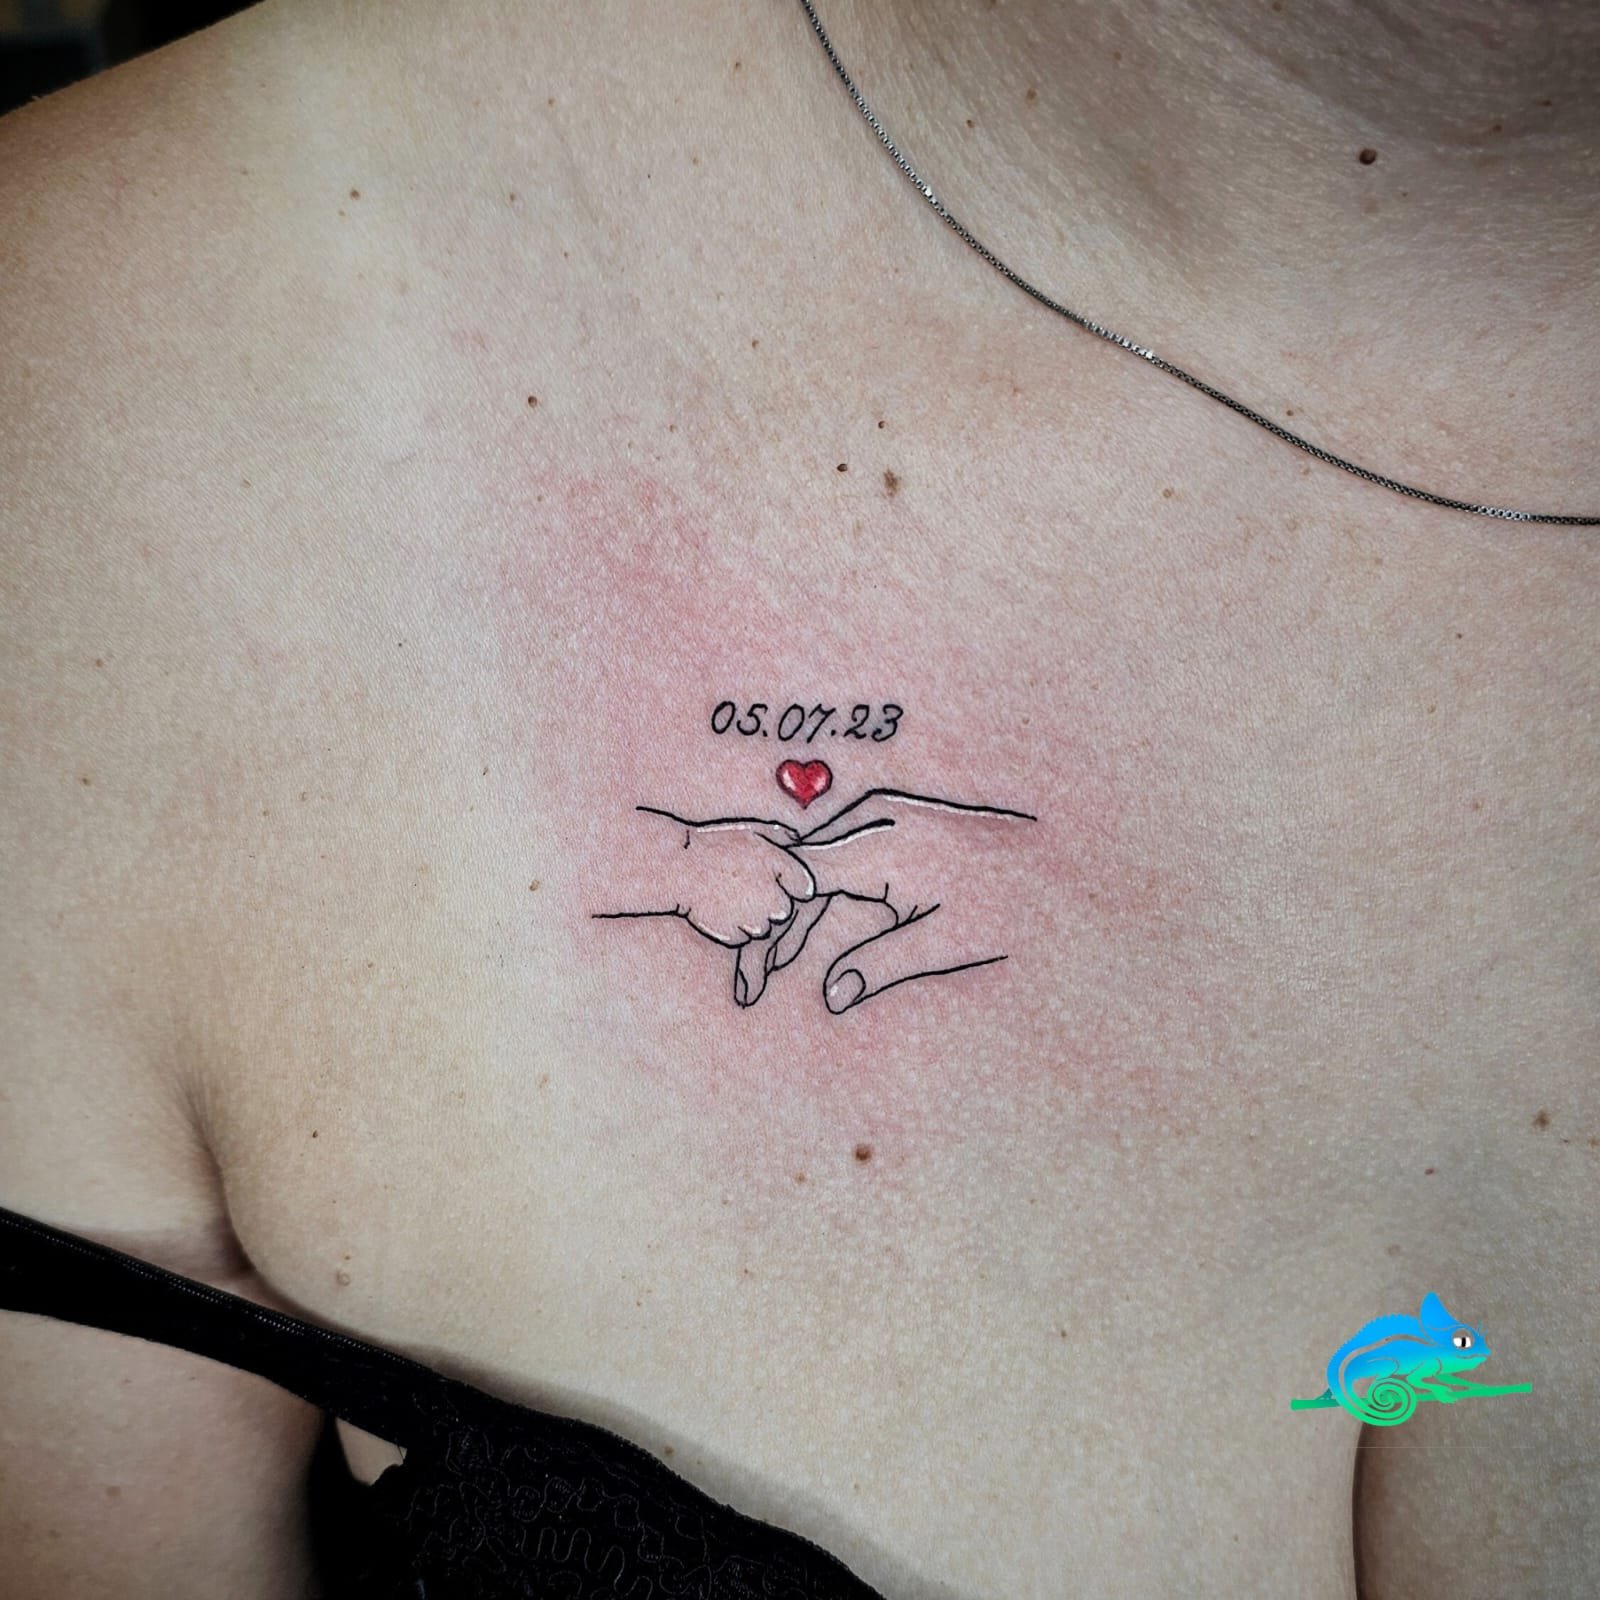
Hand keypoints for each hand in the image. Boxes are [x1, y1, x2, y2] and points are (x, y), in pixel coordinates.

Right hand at [593, 809, 816, 1000]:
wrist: (679, 867)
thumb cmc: (715, 845)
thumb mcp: (753, 832)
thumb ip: (783, 838)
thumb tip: (801, 840)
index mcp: (782, 869)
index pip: (803, 888)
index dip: (791, 885)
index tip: (778, 881)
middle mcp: (774, 898)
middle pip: (784, 911)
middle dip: (770, 902)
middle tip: (743, 887)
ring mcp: (755, 920)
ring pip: (762, 928)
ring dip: (751, 917)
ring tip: (727, 895)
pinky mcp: (735, 936)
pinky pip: (740, 936)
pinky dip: (732, 927)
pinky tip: (717, 907)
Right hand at [736, 788, 1035, 1012]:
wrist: (1057, 858)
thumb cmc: (1011, 901)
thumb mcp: (948, 941)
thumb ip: (884, 963)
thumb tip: (832, 996)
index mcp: (881, 845)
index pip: (798, 889)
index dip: (767, 936)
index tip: (751, 982)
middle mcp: (871, 818)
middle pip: (794, 876)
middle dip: (766, 931)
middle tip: (747, 989)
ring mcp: (878, 815)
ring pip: (809, 868)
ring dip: (786, 918)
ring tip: (762, 973)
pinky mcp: (887, 822)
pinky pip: (834, 859)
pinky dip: (814, 900)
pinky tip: (799, 940)